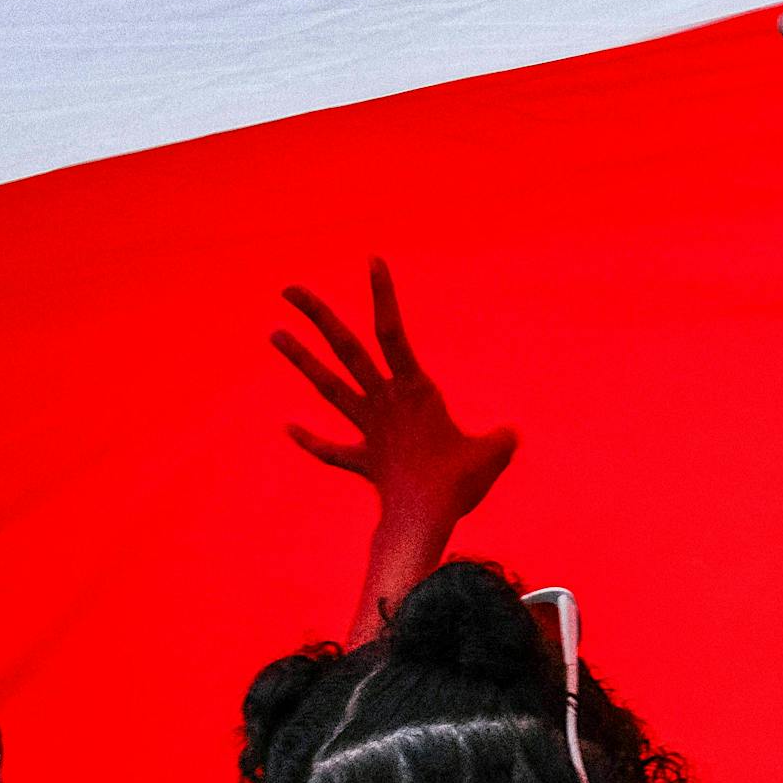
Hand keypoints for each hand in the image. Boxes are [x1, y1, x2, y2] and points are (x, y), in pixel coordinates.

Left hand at [272, 257, 517, 536]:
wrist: (422, 521)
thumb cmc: (458, 483)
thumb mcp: (491, 454)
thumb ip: (498, 439)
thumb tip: (509, 436)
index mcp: (413, 389)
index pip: (392, 332)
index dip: (382, 295)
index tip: (371, 261)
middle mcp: (383, 401)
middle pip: (346, 349)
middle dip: (317, 316)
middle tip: (289, 288)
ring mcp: (368, 430)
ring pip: (328, 387)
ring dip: (301, 360)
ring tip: (273, 333)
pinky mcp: (362, 460)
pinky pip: (331, 449)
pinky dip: (310, 439)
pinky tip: (288, 427)